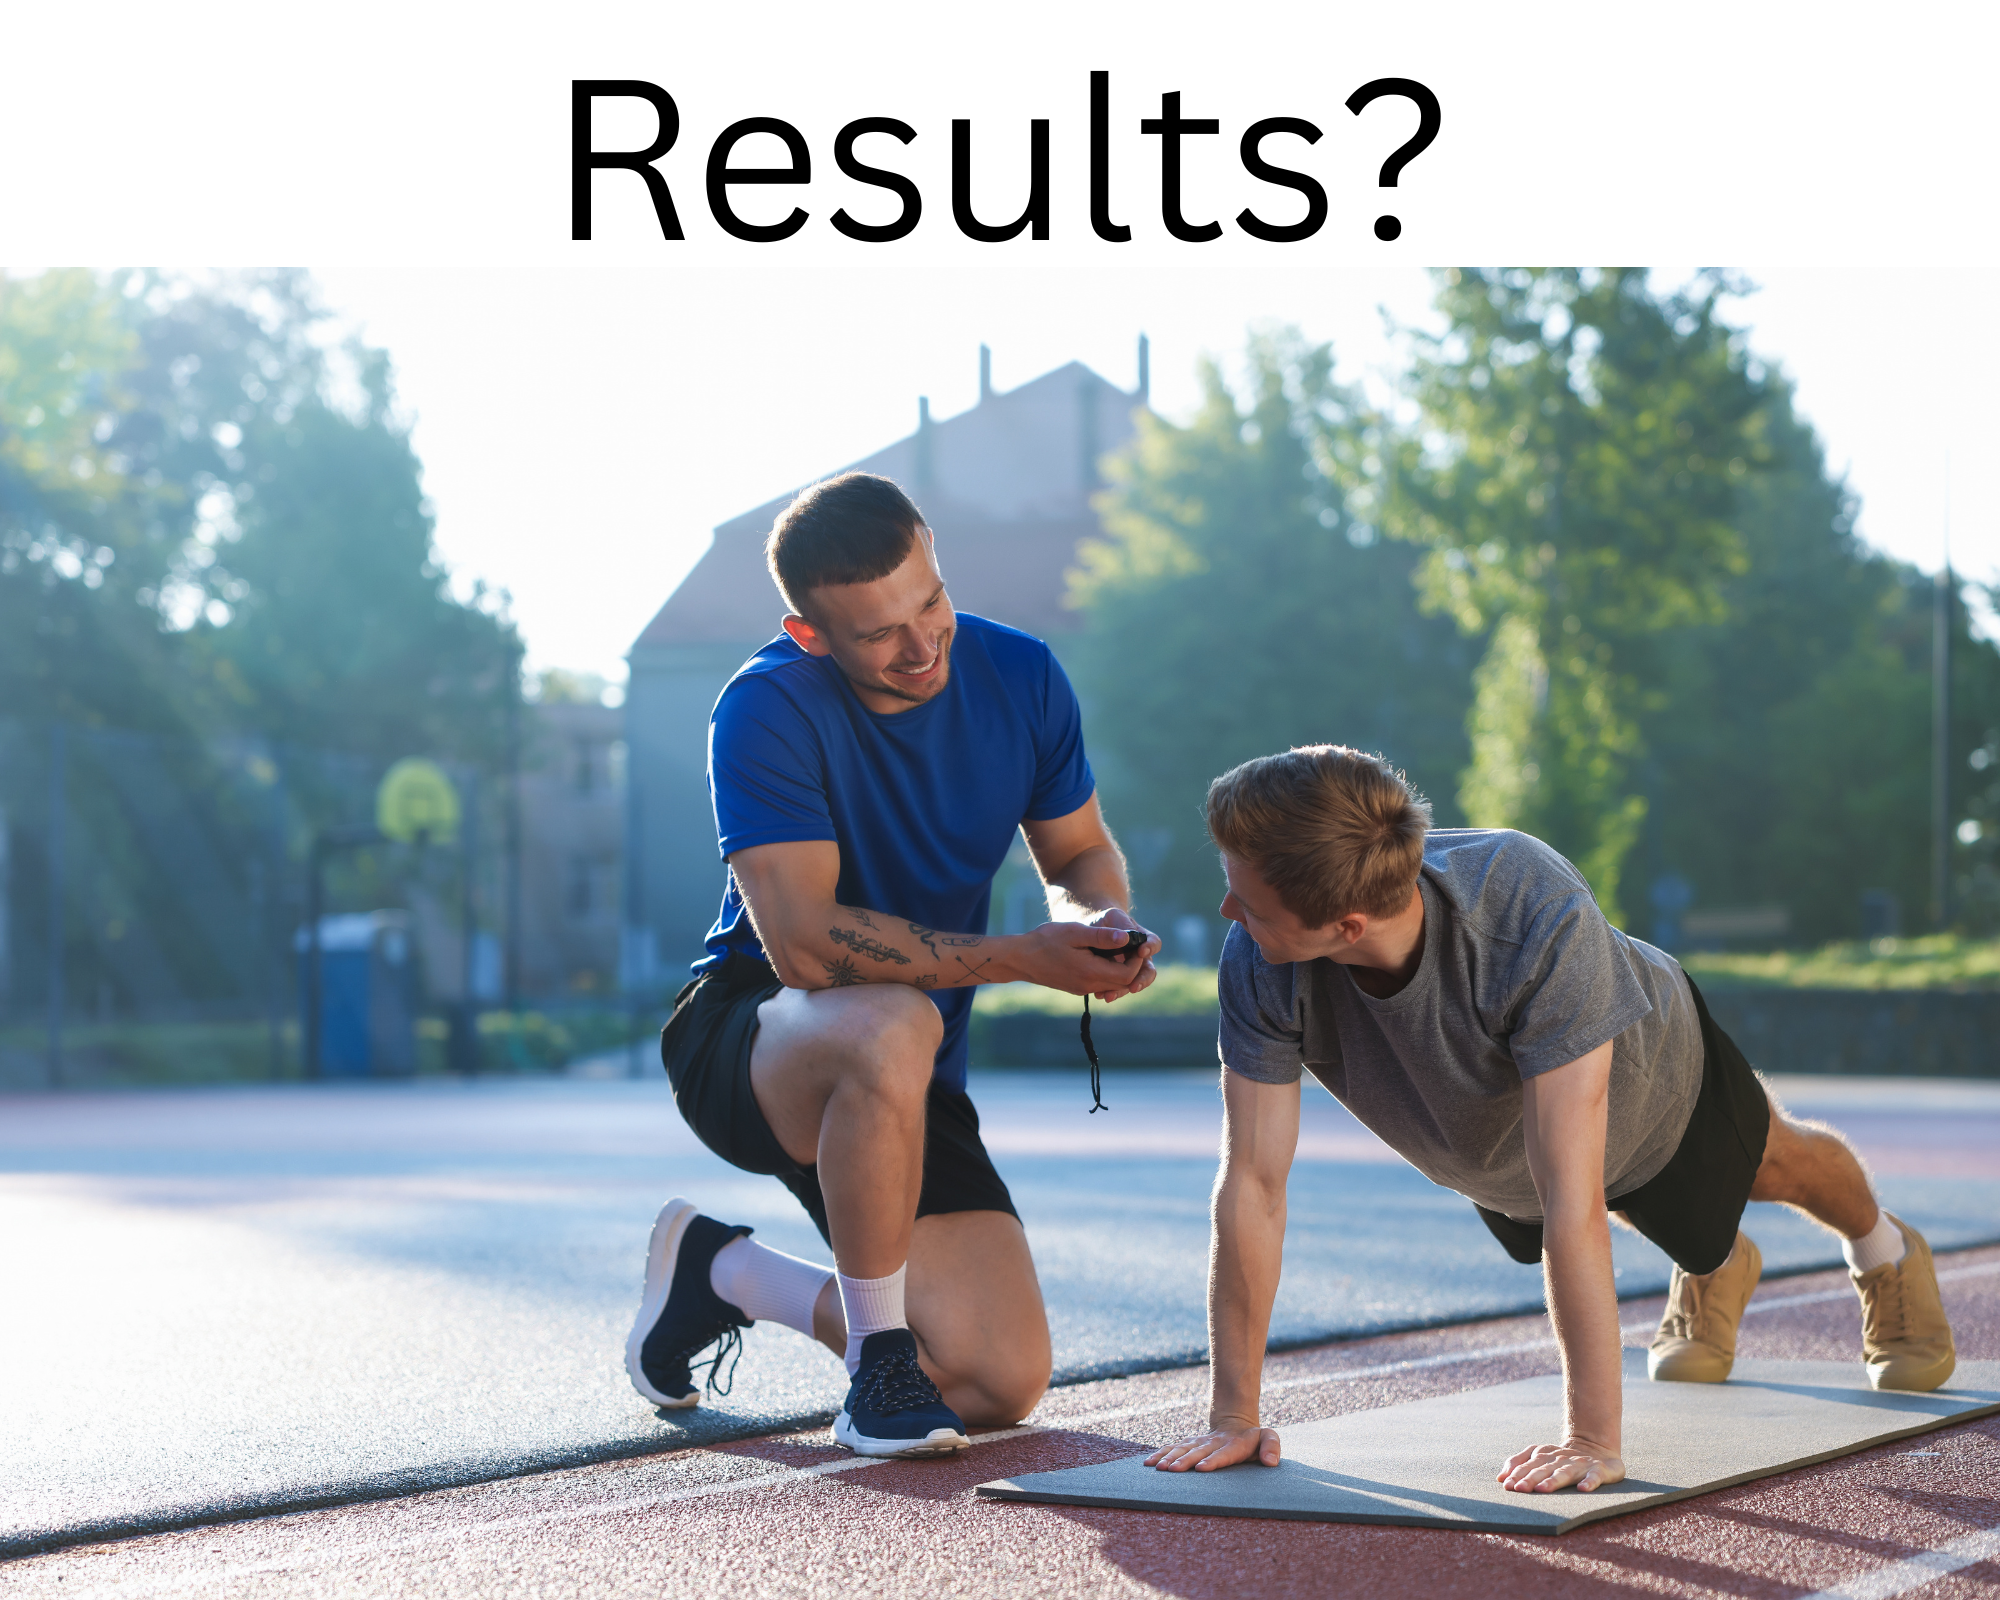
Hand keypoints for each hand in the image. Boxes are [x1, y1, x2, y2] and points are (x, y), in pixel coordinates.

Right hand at [1017, 919, 1159, 998]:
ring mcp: (1082, 988)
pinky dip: (1108, 973)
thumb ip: (1101, 937)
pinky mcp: (1076, 987)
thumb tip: (1127, 938)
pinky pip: (1100, 984)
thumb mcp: (1075, 932)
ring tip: (1118, 948)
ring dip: (1120, 970)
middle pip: (1123, 983)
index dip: (1136, 960)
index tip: (1135, 943)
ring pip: (1113, 985)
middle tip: (1131, 946)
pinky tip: (1102, 955)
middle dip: (1132, 966)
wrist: (1020, 958)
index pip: (1128, 974)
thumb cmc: (1046, 940)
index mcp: (1091, 972)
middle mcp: (1089, 985)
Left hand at [1085, 908, 1159, 1001]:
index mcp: (1143, 939)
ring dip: (1123, 991)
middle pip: (1149, 971)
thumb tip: (1125, 938)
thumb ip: (1121, 925)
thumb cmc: (1105, 921)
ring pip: (1133, 983)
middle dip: (1142, 980)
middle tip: (1133, 986)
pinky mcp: (1117, 979)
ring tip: (1110, 996)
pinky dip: (1110, 992)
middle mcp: (1140, 957)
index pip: (1154, 943)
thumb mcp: (1112, 916)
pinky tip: (1100, 995)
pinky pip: (1117, 988)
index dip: (1150, 948)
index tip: (1141, 952)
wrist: (1091, 931)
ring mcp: (1130, 970)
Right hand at [1145, 1424, 1280, 1472]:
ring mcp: (1199, 1443)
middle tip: (1172, 1470)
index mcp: (1233, 1445)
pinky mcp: (1190, 1444)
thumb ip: (1272, 1447)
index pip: (1222, 1454)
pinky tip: (1148, 1463)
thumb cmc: (1254, 1439)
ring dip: (1169, 1458)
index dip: (1212, 1460)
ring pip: (1182, 1449)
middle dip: (1184, 1461)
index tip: (1201, 1468)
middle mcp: (1213, 1443)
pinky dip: (1161, 1454)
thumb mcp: (1269, 1437)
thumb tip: (1270, 1462)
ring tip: (1158, 1468)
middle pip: (1197, 1452)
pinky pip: (1173, 1448)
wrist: (1235, 1424)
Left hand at [1496, 1436, 1623, 1493]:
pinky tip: (1583, 1488)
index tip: (1507, 1485)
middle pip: (1544, 1468)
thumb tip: (1500, 1478)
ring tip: (1543, 1489)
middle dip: (1530, 1478)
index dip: (1518, 1473)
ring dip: (1554, 1480)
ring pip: (1565, 1472)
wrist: (1598, 1448)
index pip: (1529, 1464)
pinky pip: (1594, 1476)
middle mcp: (1561, 1458)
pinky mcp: (1599, 1470)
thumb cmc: (1563, 1458)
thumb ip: (1520, 1463)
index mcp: (1546, 1455)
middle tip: (1519, 1489)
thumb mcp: (1541, 1457)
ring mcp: (1580, 1464)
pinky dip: (1589, 1482)